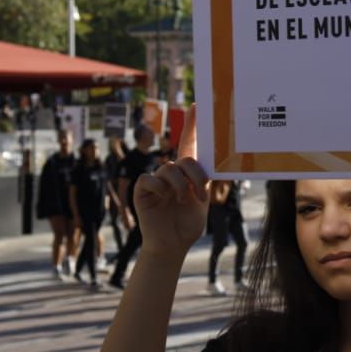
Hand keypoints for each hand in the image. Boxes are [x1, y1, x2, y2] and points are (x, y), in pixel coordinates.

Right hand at [134, 107, 208, 256]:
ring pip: (169, 168)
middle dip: (195, 175)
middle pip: (183, 159)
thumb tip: (207, 164)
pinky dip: (160, 187)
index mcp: (187, 173)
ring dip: (180, 185)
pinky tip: (163, 198)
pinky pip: (150, 179)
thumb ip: (203, 180)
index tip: (196, 106)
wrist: (173, 245)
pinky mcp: (142, 191)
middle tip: (200, 194)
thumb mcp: (202, 200)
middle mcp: (171, 174)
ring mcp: (156, 181)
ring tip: (183, 201)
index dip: (192, 125)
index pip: (188, 144)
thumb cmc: (187, 224)